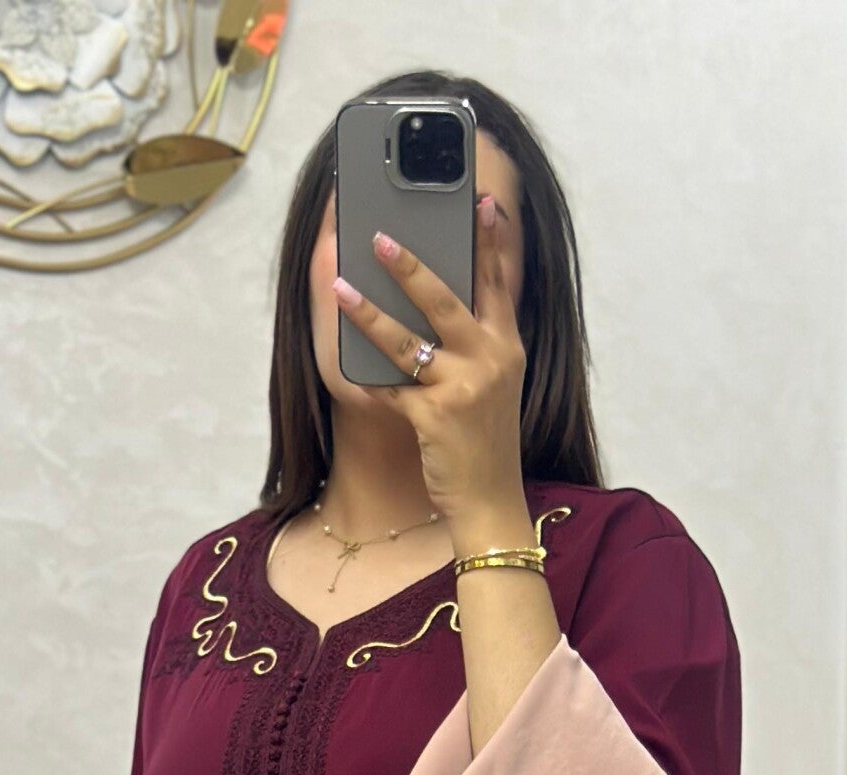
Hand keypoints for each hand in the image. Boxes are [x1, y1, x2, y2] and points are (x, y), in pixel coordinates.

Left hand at [331, 192, 528, 543]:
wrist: (490, 501)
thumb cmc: (482, 441)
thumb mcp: (492, 385)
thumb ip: (471, 344)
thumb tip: (428, 300)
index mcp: (507, 347)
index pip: (497, 283)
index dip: (490, 241)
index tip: (482, 201)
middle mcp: (491, 361)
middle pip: (446, 299)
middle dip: (409, 265)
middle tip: (378, 235)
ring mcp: (465, 389)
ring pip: (409, 340)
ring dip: (369, 311)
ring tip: (339, 285)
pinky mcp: (436, 418)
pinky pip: (392, 387)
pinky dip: (368, 375)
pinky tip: (343, 355)